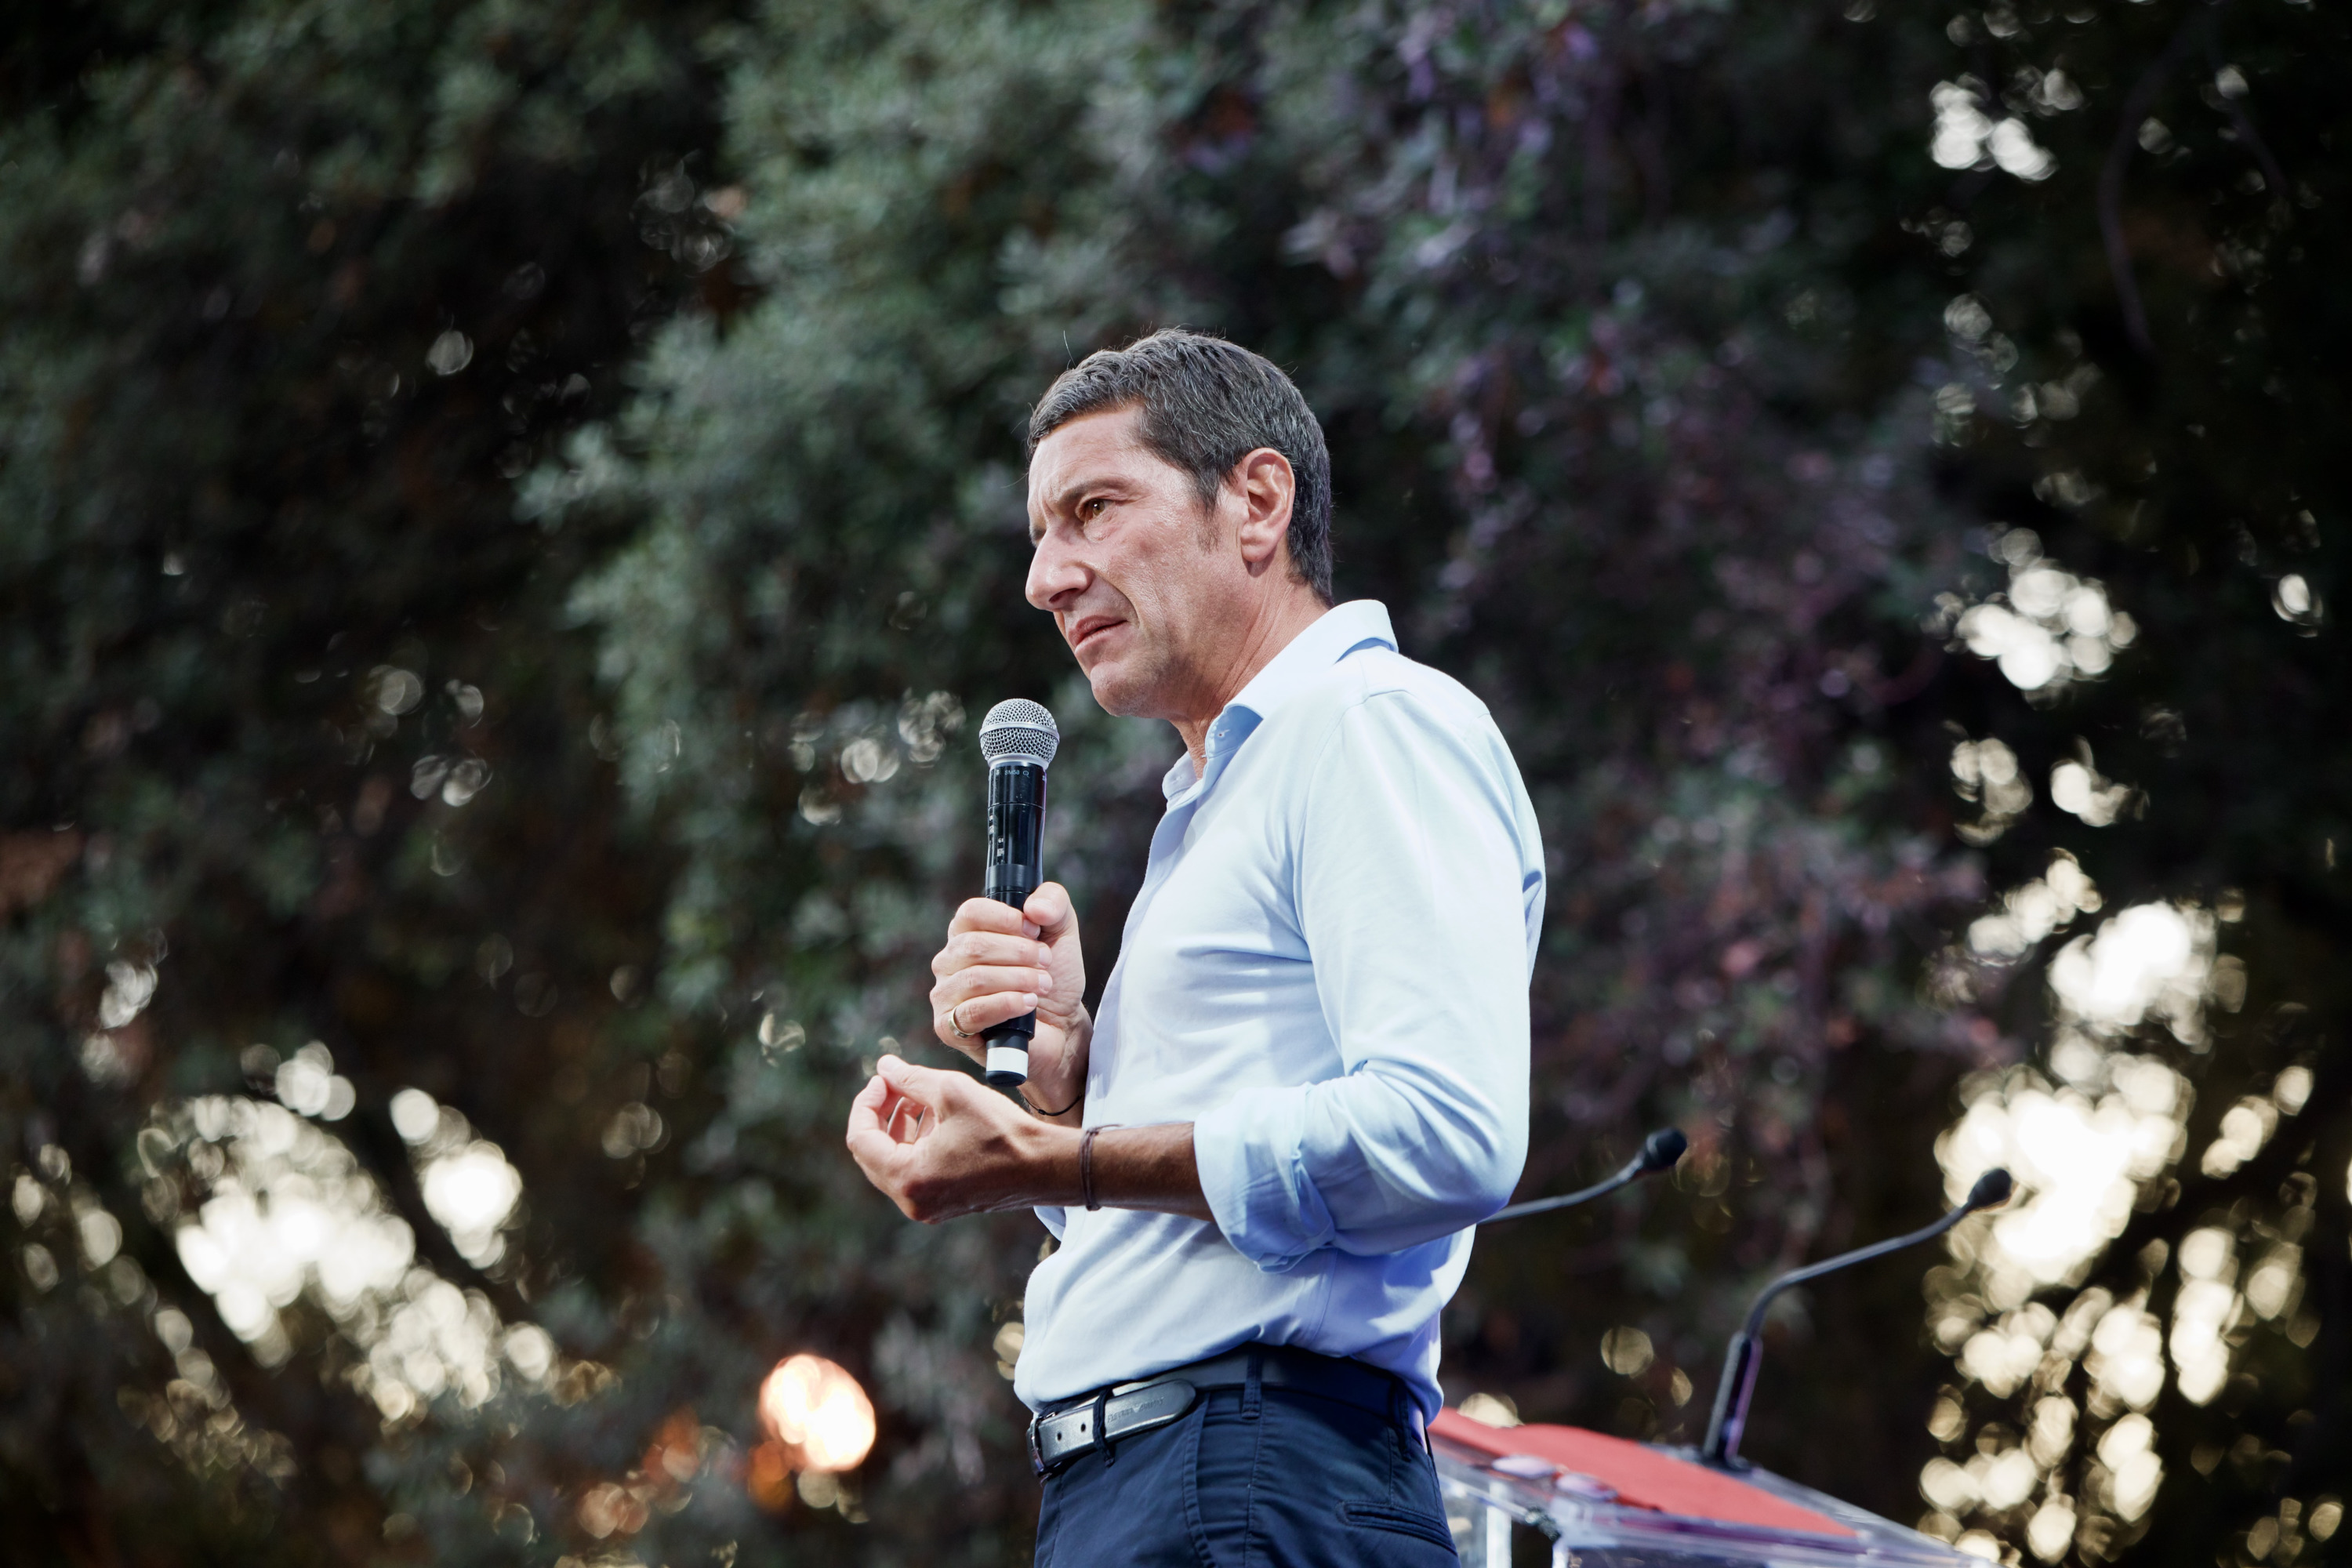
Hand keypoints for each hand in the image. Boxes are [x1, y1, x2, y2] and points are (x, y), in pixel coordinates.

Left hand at [844, 1055, 1072, 1221]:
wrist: (1046, 1167)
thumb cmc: (1003, 1130)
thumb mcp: (952, 1092)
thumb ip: (911, 1078)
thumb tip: (884, 1066)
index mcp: (908, 1178)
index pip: (860, 1139)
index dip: (866, 1102)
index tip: (883, 1078)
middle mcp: (912, 1201)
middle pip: (873, 1152)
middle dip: (880, 1113)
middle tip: (895, 1083)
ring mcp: (928, 1207)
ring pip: (894, 1161)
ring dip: (898, 1125)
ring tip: (917, 1095)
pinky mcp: (944, 1203)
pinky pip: (915, 1171)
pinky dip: (916, 1142)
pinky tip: (935, 1117)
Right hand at [928, 881, 1089, 1117]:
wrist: (1062, 1028)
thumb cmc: (1054, 977)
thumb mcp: (1062, 931)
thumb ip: (1054, 902)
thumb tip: (1033, 907)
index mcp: (968, 933)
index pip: (970, 912)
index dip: (1005, 918)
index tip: (1034, 930)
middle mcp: (949, 961)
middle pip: (973, 946)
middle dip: (1018, 953)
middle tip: (1046, 962)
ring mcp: (945, 995)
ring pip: (974, 979)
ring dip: (1017, 980)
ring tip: (1043, 985)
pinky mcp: (949, 1028)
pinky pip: (971, 1012)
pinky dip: (1005, 1005)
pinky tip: (1028, 1004)